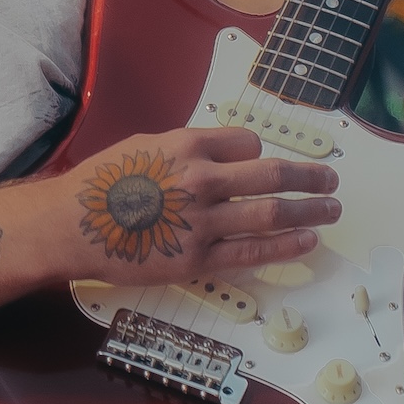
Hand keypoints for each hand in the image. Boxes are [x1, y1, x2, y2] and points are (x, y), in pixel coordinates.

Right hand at [60, 127, 339, 278]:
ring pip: (269, 213)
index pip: (246, 143)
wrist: (71, 225)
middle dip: (308, 177)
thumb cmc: (100, 184)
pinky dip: (285, 246)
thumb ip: (184, 148)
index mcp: (187, 145)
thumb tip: (218, 153)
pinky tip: (308, 240)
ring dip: (308, 209)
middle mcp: (201, 179)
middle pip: (271, 175)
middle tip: (331, 180)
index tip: (267, 163)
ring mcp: (201, 221)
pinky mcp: (197, 259)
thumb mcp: (143, 146)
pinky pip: (252, 252)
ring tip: (332, 209)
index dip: (260, 153)